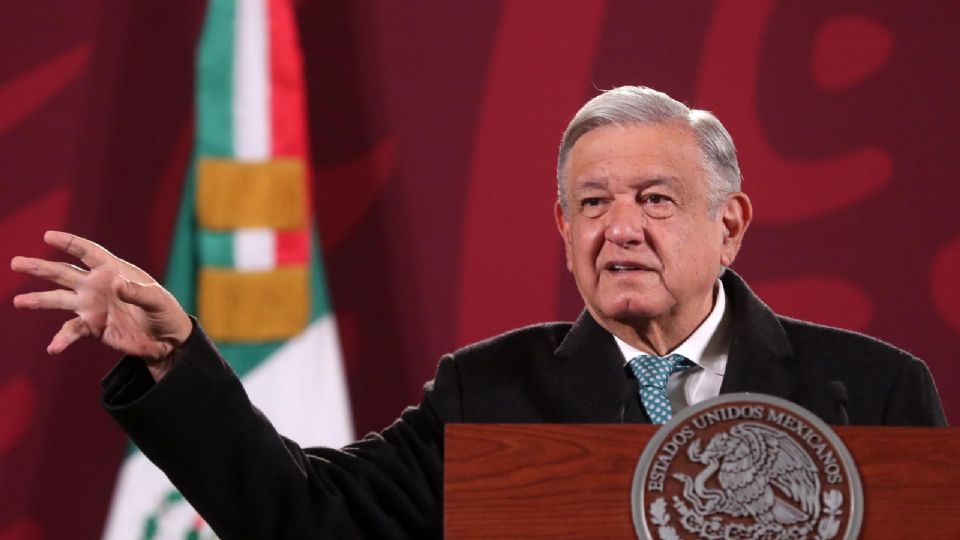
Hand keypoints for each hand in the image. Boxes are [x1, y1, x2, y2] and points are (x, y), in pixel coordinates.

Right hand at [11, 231, 191, 380]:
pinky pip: (71, 330)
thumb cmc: (165, 312)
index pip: (88, 253)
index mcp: (113, 271)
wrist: (166, 340)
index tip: (48, 236)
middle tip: (16, 262)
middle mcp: (97, 286)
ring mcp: (92, 306)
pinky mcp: (93, 327)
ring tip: (18, 301)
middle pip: (64, 273)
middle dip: (41, 267)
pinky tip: (53, 347)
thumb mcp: (157, 300)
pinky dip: (62, 338)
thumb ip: (137, 292)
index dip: (69, 243)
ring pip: (59, 300)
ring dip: (39, 300)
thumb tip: (114, 282)